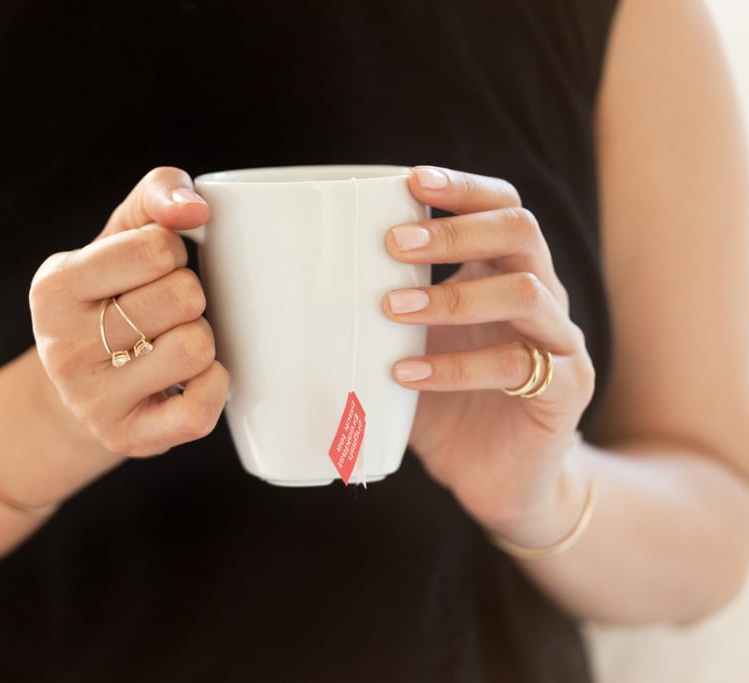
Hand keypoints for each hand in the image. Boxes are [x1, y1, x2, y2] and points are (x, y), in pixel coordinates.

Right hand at [30, 167, 228, 457]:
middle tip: (165, 311)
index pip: (155, 247)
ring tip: (170, 343)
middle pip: (182, 296)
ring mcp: (90, 399)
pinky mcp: (125, 438)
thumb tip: (196, 208)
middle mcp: (61, 345)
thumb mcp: (120, 236)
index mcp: (54, 285)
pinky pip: (199, 409)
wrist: (81, 385)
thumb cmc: (112, 296)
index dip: (173, 253)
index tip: (152, 270)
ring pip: (196, 348)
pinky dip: (214, 386)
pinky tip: (191, 378)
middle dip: (190, 296)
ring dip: (201, 339)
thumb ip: (156, 195)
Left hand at [385, 166, 595, 541]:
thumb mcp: (406, 351)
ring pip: (528, 291)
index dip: (464, 188)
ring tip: (392, 307)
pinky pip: (520, 366)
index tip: (412, 179)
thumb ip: (377, 319)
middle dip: (456, 229)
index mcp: (503, 274)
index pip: (501, 207)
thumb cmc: (445, 408)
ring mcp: (559, 342)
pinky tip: (408, 375)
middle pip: (521, 231)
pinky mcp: (565, 391)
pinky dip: (458, 367)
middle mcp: (541, 298)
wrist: (497, 482)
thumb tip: (294, 293)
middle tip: (395, 242)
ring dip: (454, 295)